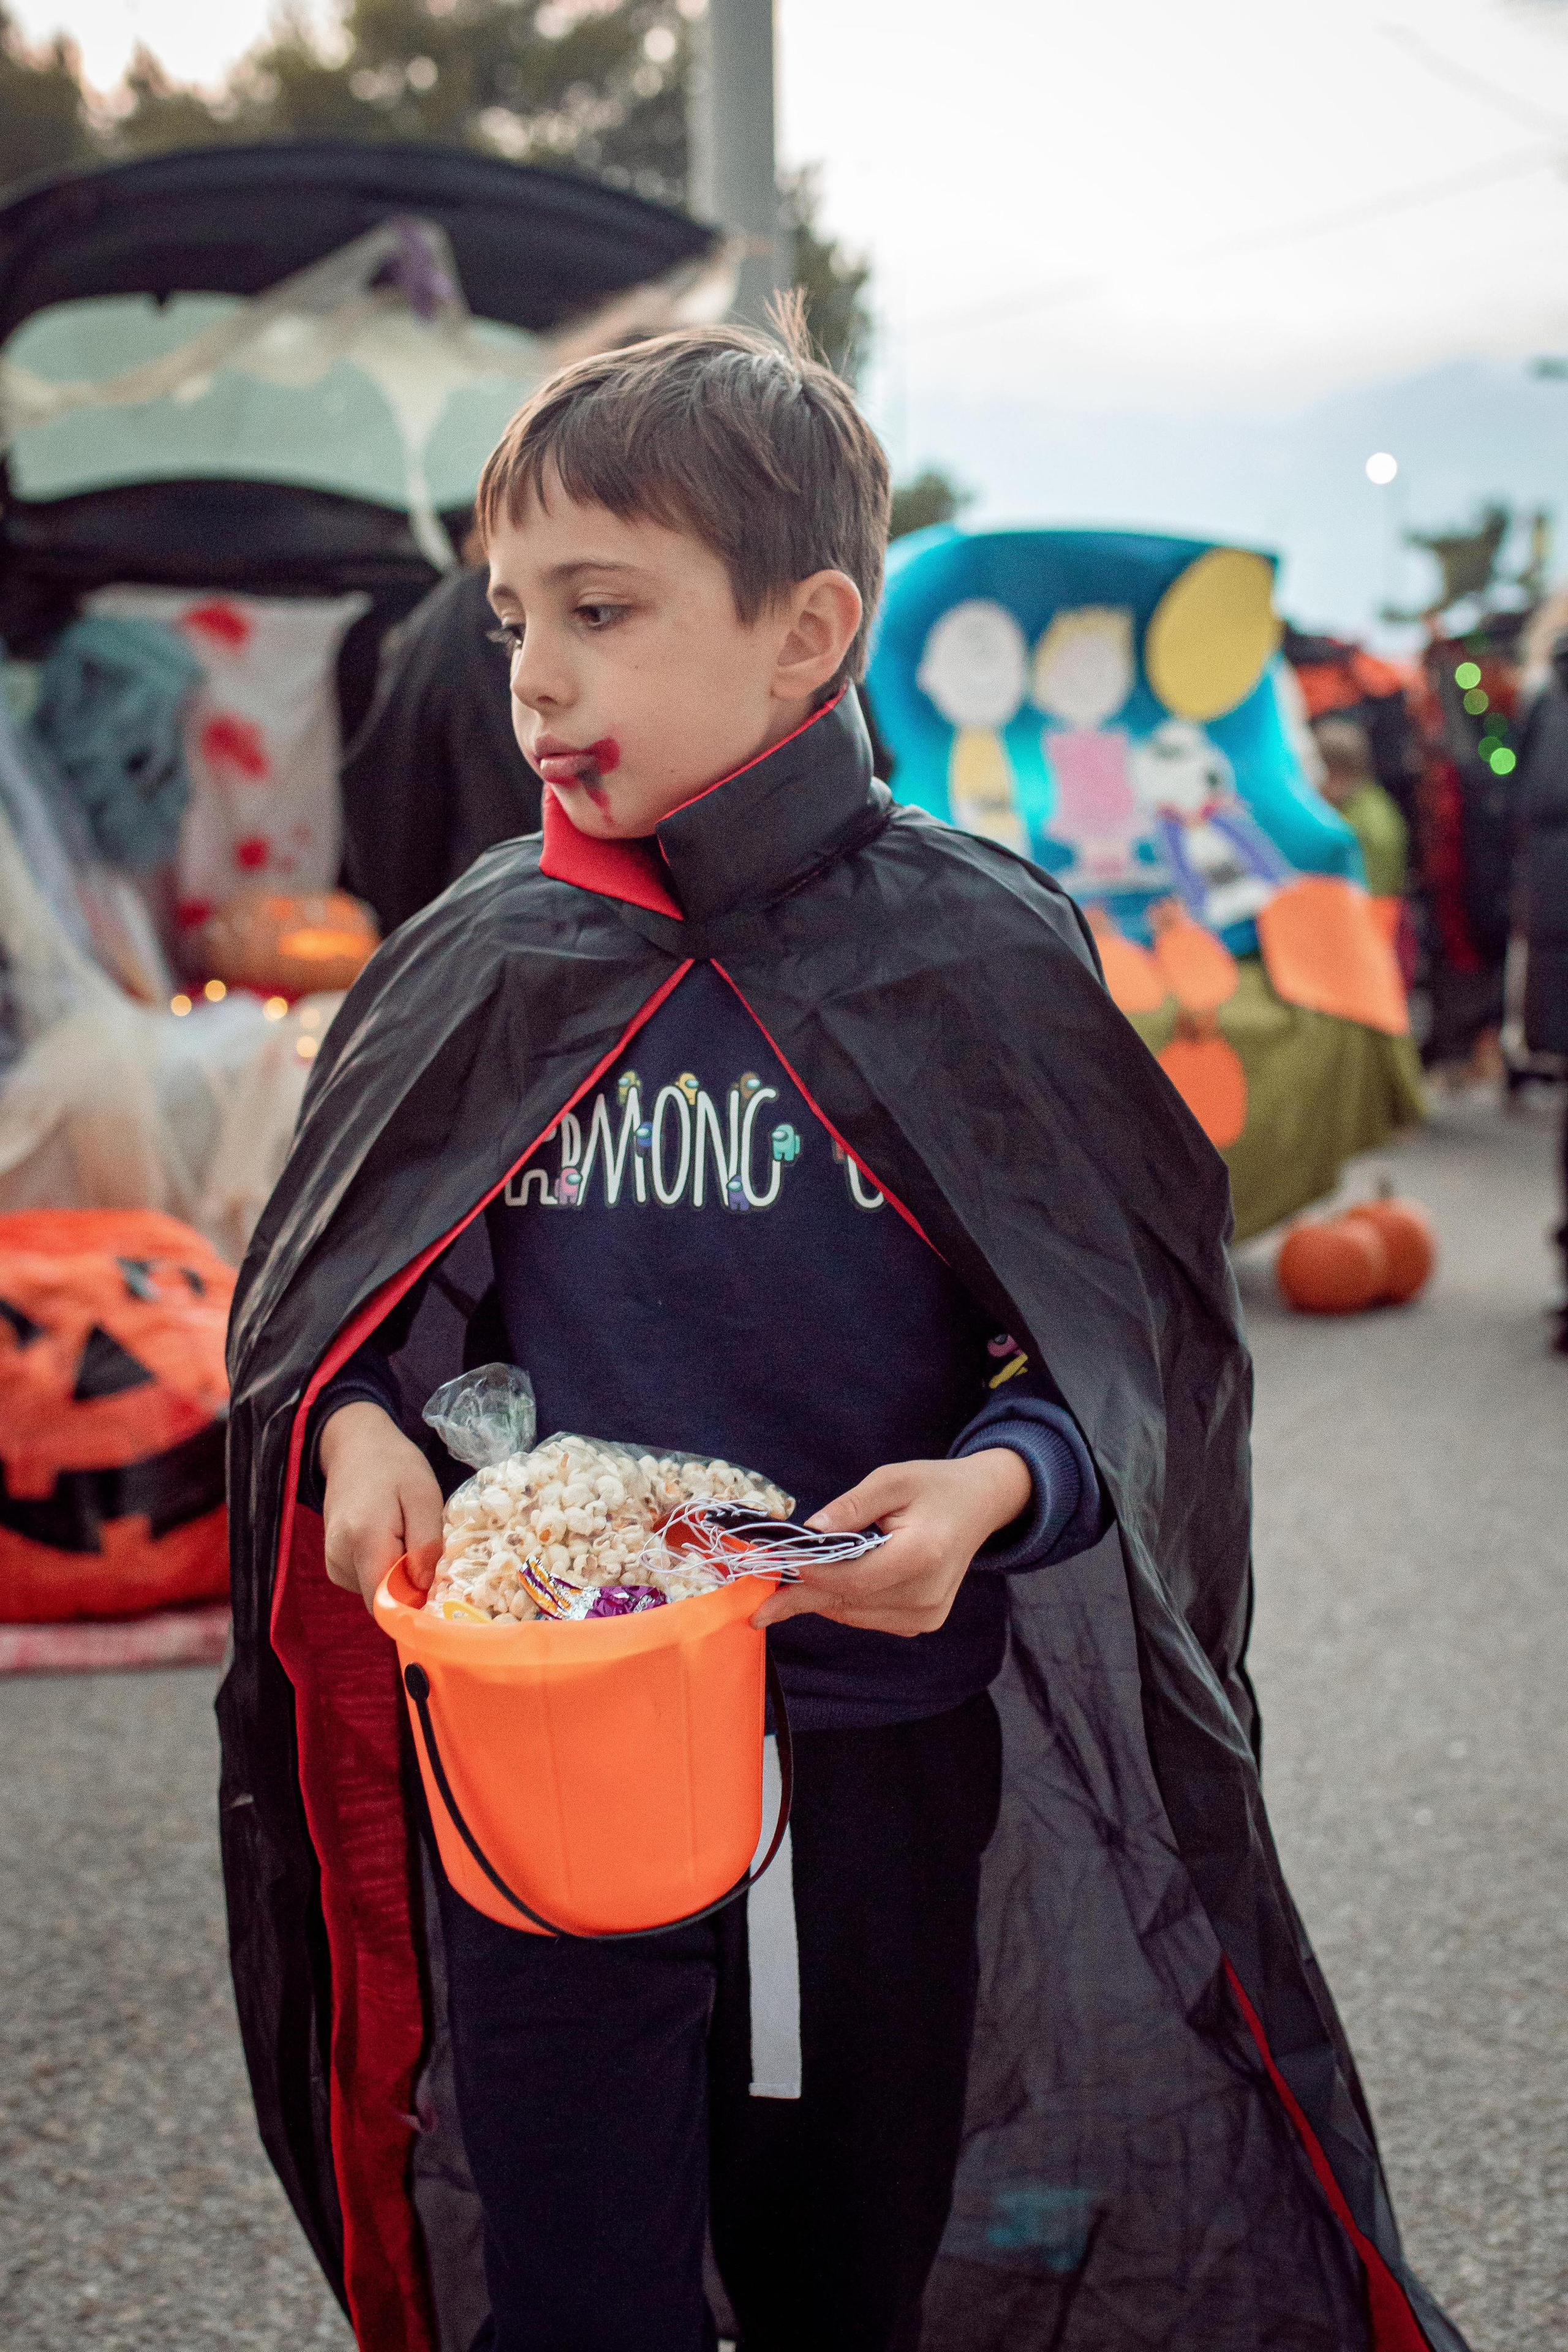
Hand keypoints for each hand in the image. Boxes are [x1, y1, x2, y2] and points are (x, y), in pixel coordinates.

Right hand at [319, 1400, 444, 1613]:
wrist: (355, 1447)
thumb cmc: (395, 1467)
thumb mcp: (424, 1495)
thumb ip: (425, 1543)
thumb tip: (423, 1589)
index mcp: (364, 1538)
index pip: (386, 1602)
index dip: (415, 1606)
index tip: (440, 1593)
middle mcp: (340, 1556)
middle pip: (382, 1600)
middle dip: (411, 1589)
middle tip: (431, 1556)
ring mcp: (333, 1562)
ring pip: (375, 1593)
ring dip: (399, 1578)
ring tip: (409, 1539)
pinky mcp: (334, 1563)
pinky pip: (367, 1582)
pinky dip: (386, 1571)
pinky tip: (394, 1542)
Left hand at [751, 1449, 1030, 1638]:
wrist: (980, 1506)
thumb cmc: (933, 1486)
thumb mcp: (892, 1479)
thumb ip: (851, 1506)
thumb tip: (809, 1532)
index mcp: (923, 1554)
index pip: (855, 1579)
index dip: (812, 1576)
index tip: (777, 1568)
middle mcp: (928, 1593)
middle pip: (850, 1602)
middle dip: (804, 1597)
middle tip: (761, 1605)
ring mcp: (928, 1614)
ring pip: (855, 1615)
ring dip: (821, 1601)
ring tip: (789, 1588)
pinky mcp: (924, 1622)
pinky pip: (868, 1618)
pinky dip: (845, 1603)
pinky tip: (832, 1585)